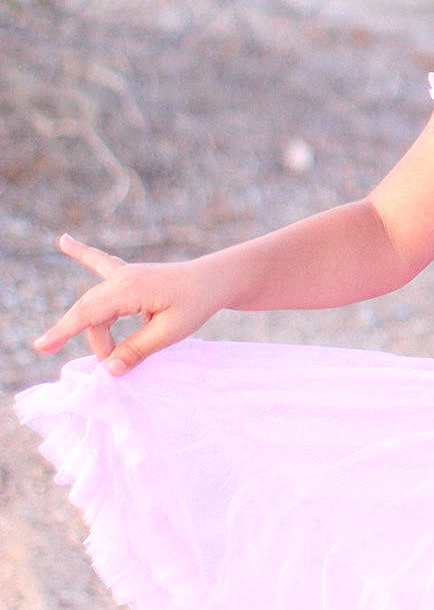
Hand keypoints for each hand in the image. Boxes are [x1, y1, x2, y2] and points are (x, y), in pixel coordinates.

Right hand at [31, 234, 225, 375]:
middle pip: (92, 315)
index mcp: (130, 289)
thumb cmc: (198, 303)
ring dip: (100, 332)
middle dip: (96, 343)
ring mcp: (124, 274)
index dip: (64, 331)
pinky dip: (82, 253)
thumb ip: (138, 349)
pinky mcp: (129, 275)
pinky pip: (100, 263)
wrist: (217, 278)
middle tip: (109, 366)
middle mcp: (121, 278)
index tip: (41, 346)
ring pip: (96, 307)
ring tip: (112, 353)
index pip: (89, 314)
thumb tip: (109, 369)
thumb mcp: (171, 332)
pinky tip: (64, 240)